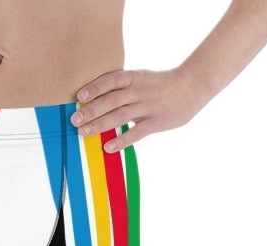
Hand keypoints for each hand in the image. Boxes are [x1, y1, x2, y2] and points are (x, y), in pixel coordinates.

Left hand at [70, 68, 202, 153]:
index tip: (79, 97)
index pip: (111, 80)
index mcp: (135, 77)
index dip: (94, 88)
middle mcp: (139, 90)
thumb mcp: (143, 79)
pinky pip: (136, 132)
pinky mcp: (157, 122)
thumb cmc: (162, 85)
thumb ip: (125, 88)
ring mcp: (148, 106)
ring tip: (84, 132)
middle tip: (74, 120)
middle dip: (91, 110)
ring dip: (100, 124)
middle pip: (111, 100)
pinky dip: (121, 140)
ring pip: (120, 115)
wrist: (193, 86)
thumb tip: (99, 100)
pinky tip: (108, 147)